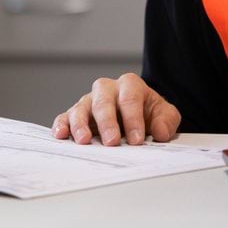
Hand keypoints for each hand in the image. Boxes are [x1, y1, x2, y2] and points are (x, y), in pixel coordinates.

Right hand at [51, 72, 180, 144]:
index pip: (130, 99)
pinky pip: (65, 117)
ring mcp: (89, 101)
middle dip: (107, 122)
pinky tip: (61, 135)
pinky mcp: (76, 114)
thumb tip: (160, 131)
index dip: (133, 119)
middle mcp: (107, 90)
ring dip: (81, 124)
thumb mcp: (164, 115)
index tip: (136, 140)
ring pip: (81, 108)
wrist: (137, 115)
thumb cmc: (149, 114)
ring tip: (84, 140)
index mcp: (130, 85)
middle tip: (112, 142)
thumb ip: (166, 121)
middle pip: (103, 101)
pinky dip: (62, 125)